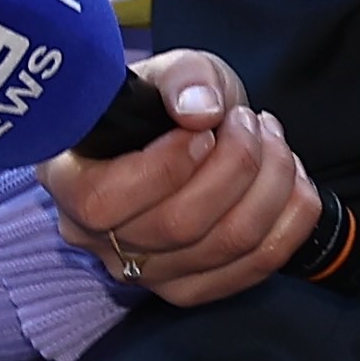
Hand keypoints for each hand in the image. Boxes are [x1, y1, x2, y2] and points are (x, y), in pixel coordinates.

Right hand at [35, 50, 318, 305]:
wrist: (186, 138)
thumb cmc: (165, 106)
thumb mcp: (170, 71)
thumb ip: (182, 79)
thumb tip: (200, 110)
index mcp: (69, 182)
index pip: (104, 201)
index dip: (165, 167)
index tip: (203, 129)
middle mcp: (98, 240)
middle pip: (178, 226)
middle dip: (236, 164)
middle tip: (249, 122)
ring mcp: (145, 273)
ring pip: (225, 244)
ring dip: (270, 184)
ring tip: (271, 140)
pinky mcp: (191, 289)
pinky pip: (255, 267)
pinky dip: (289, 219)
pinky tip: (291, 179)